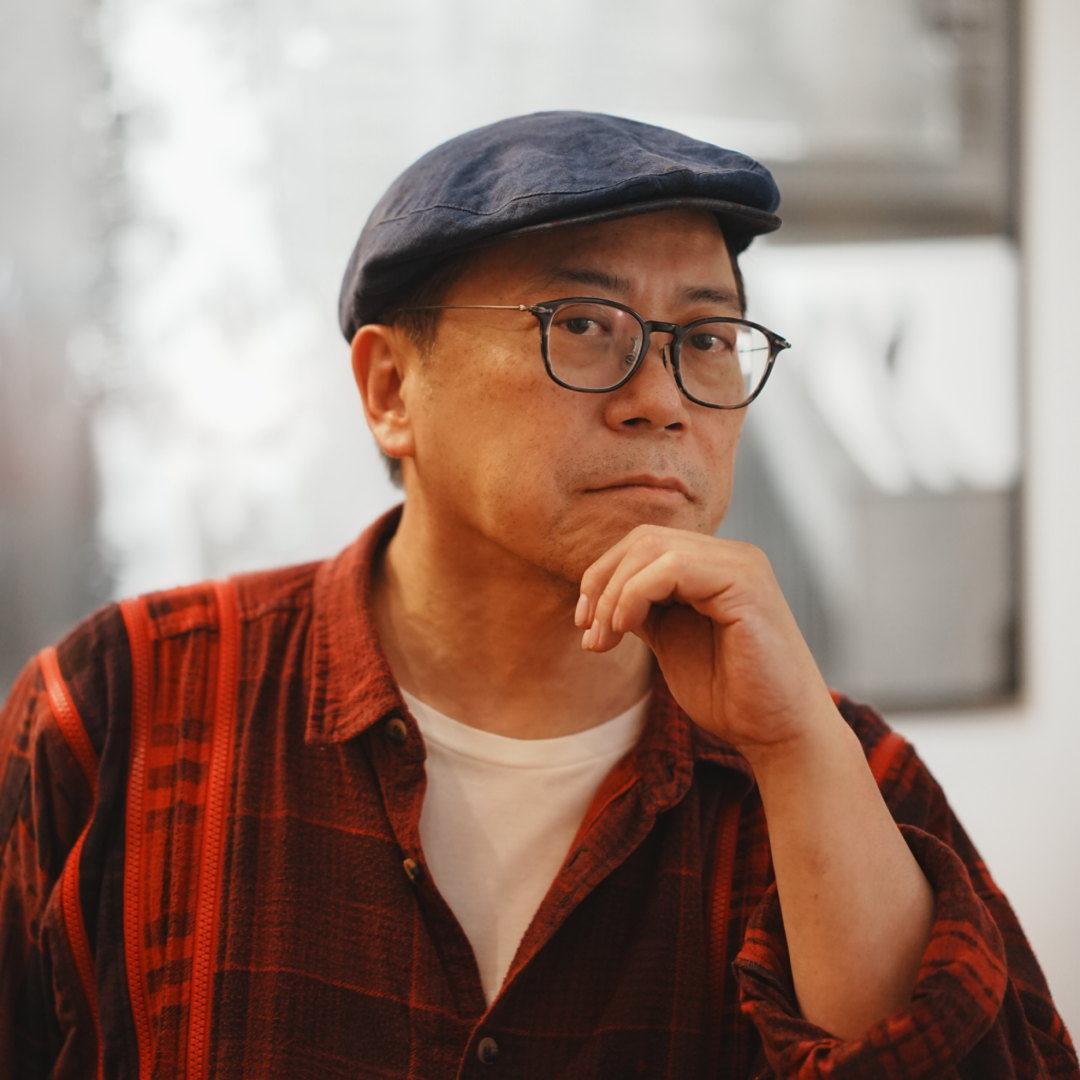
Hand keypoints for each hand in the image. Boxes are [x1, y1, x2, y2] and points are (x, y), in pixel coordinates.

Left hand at [575, 524, 836, 759]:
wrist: (778, 735)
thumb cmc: (730, 696)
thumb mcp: (670, 641)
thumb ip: (644, 610)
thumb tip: (598, 595)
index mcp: (714, 566)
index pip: (644, 544)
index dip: (603, 577)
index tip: (585, 625)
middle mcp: (731, 556)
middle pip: (643, 538)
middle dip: (602, 583)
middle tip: (589, 634)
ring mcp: (741, 564)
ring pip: (652, 547)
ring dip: (613, 593)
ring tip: (604, 639)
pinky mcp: (746, 583)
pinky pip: (673, 567)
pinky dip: (635, 594)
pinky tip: (625, 628)